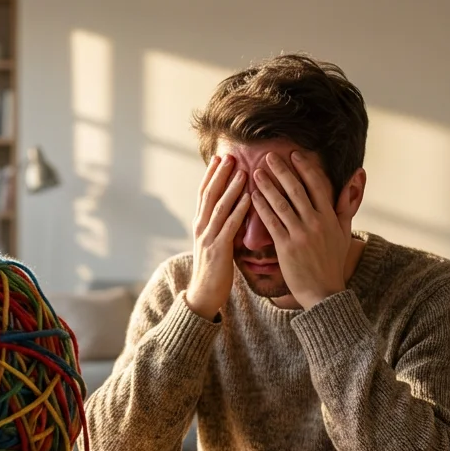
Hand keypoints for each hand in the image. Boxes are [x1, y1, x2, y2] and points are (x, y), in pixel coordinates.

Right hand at [186, 154, 250, 319]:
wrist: (203, 295)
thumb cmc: (213, 270)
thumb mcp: (213, 242)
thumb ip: (219, 225)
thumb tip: (230, 210)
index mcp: (199, 224)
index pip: (203, 193)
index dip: (211, 175)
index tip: (219, 157)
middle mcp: (201, 227)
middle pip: (209, 194)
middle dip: (219, 174)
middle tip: (229, 155)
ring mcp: (208, 237)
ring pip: (219, 206)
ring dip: (231, 187)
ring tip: (241, 170)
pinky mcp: (218, 250)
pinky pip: (230, 225)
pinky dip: (239, 210)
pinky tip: (249, 197)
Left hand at [251, 151, 351, 309]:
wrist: (324, 292)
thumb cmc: (332, 261)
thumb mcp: (344, 231)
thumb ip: (346, 203)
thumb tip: (358, 175)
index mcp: (330, 216)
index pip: (318, 185)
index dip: (305, 167)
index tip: (294, 154)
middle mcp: (316, 222)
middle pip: (297, 190)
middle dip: (282, 171)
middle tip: (269, 156)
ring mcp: (301, 234)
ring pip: (282, 204)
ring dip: (268, 186)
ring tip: (256, 172)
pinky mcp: (286, 247)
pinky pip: (271, 223)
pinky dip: (262, 207)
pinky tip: (253, 196)